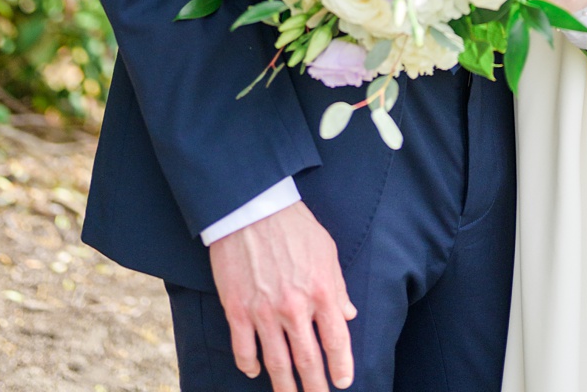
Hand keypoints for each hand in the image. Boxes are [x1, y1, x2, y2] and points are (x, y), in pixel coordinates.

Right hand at [207, 201, 355, 391]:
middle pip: (307, 359)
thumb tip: (349, 315)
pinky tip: (256, 371)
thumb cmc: (296, 229)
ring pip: (276, 361)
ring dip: (284, 385)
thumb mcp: (328, 253)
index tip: (343, 382)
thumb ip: (338, 288)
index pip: (336, 339)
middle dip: (315, 385)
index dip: (341, 365)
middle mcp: (295, 308)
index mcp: (322, 292)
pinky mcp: (238, 311)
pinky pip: (243, 349)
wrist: (252, 213)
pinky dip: (250, 365)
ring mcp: (264, 312)